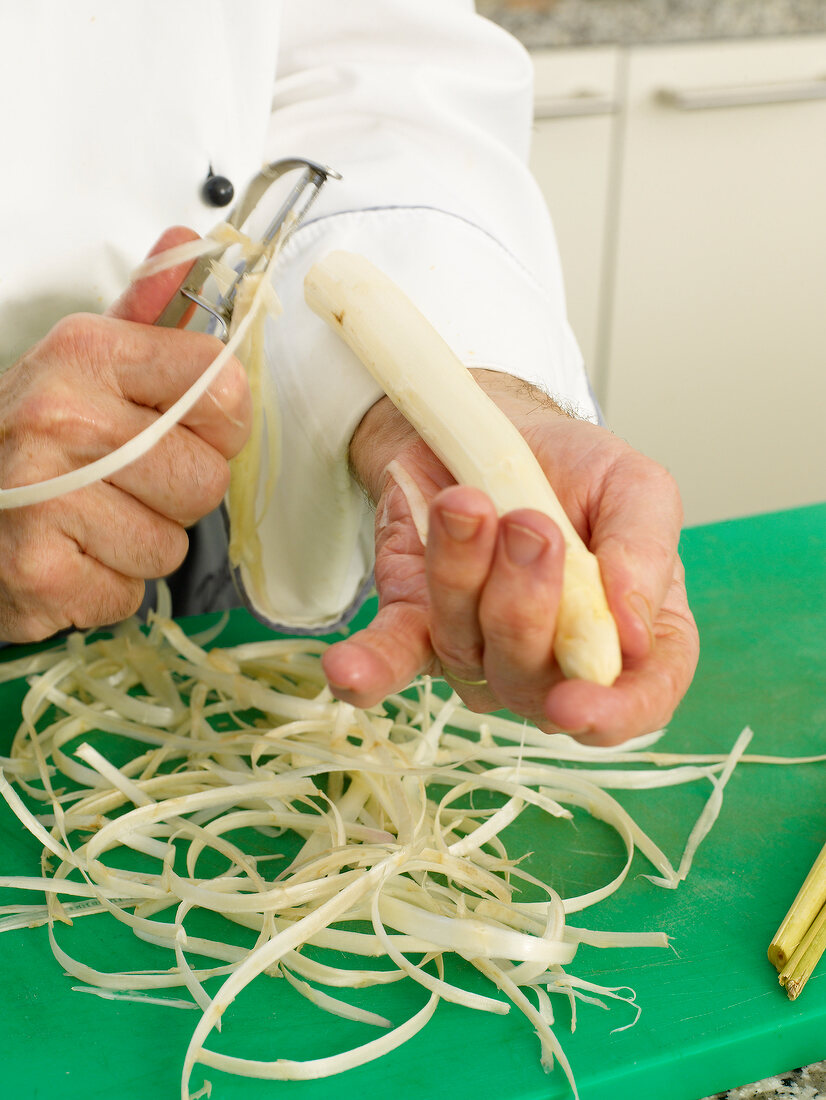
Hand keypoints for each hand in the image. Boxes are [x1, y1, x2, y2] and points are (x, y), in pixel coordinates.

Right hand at [0, 228, 250, 641]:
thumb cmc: (27, 439)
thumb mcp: (80, 362)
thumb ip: (146, 313)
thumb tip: (190, 244)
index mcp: (85, 353)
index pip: (222, 389)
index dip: (220, 424)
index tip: (186, 430)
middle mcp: (61, 416)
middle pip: (205, 479)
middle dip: (178, 495)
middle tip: (125, 485)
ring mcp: (44, 496)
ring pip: (171, 545)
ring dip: (141, 546)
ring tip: (91, 523)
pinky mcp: (37, 570)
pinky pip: (128, 593)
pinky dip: (106, 589)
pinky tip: (69, 558)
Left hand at [321, 370, 698, 745]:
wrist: (494, 426)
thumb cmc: (574, 469)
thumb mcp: (634, 488)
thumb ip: (646, 553)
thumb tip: (633, 637)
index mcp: (628, 636)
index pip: (639, 701)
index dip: (613, 716)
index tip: (577, 703)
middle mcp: (554, 662)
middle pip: (537, 682)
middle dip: (527, 603)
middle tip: (528, 524)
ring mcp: (481, 651)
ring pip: (467, 648)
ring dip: (462, 574)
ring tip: (467, 502)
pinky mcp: (416, 626)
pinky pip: (394, 658)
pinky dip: (370, 668)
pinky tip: (345, 670)